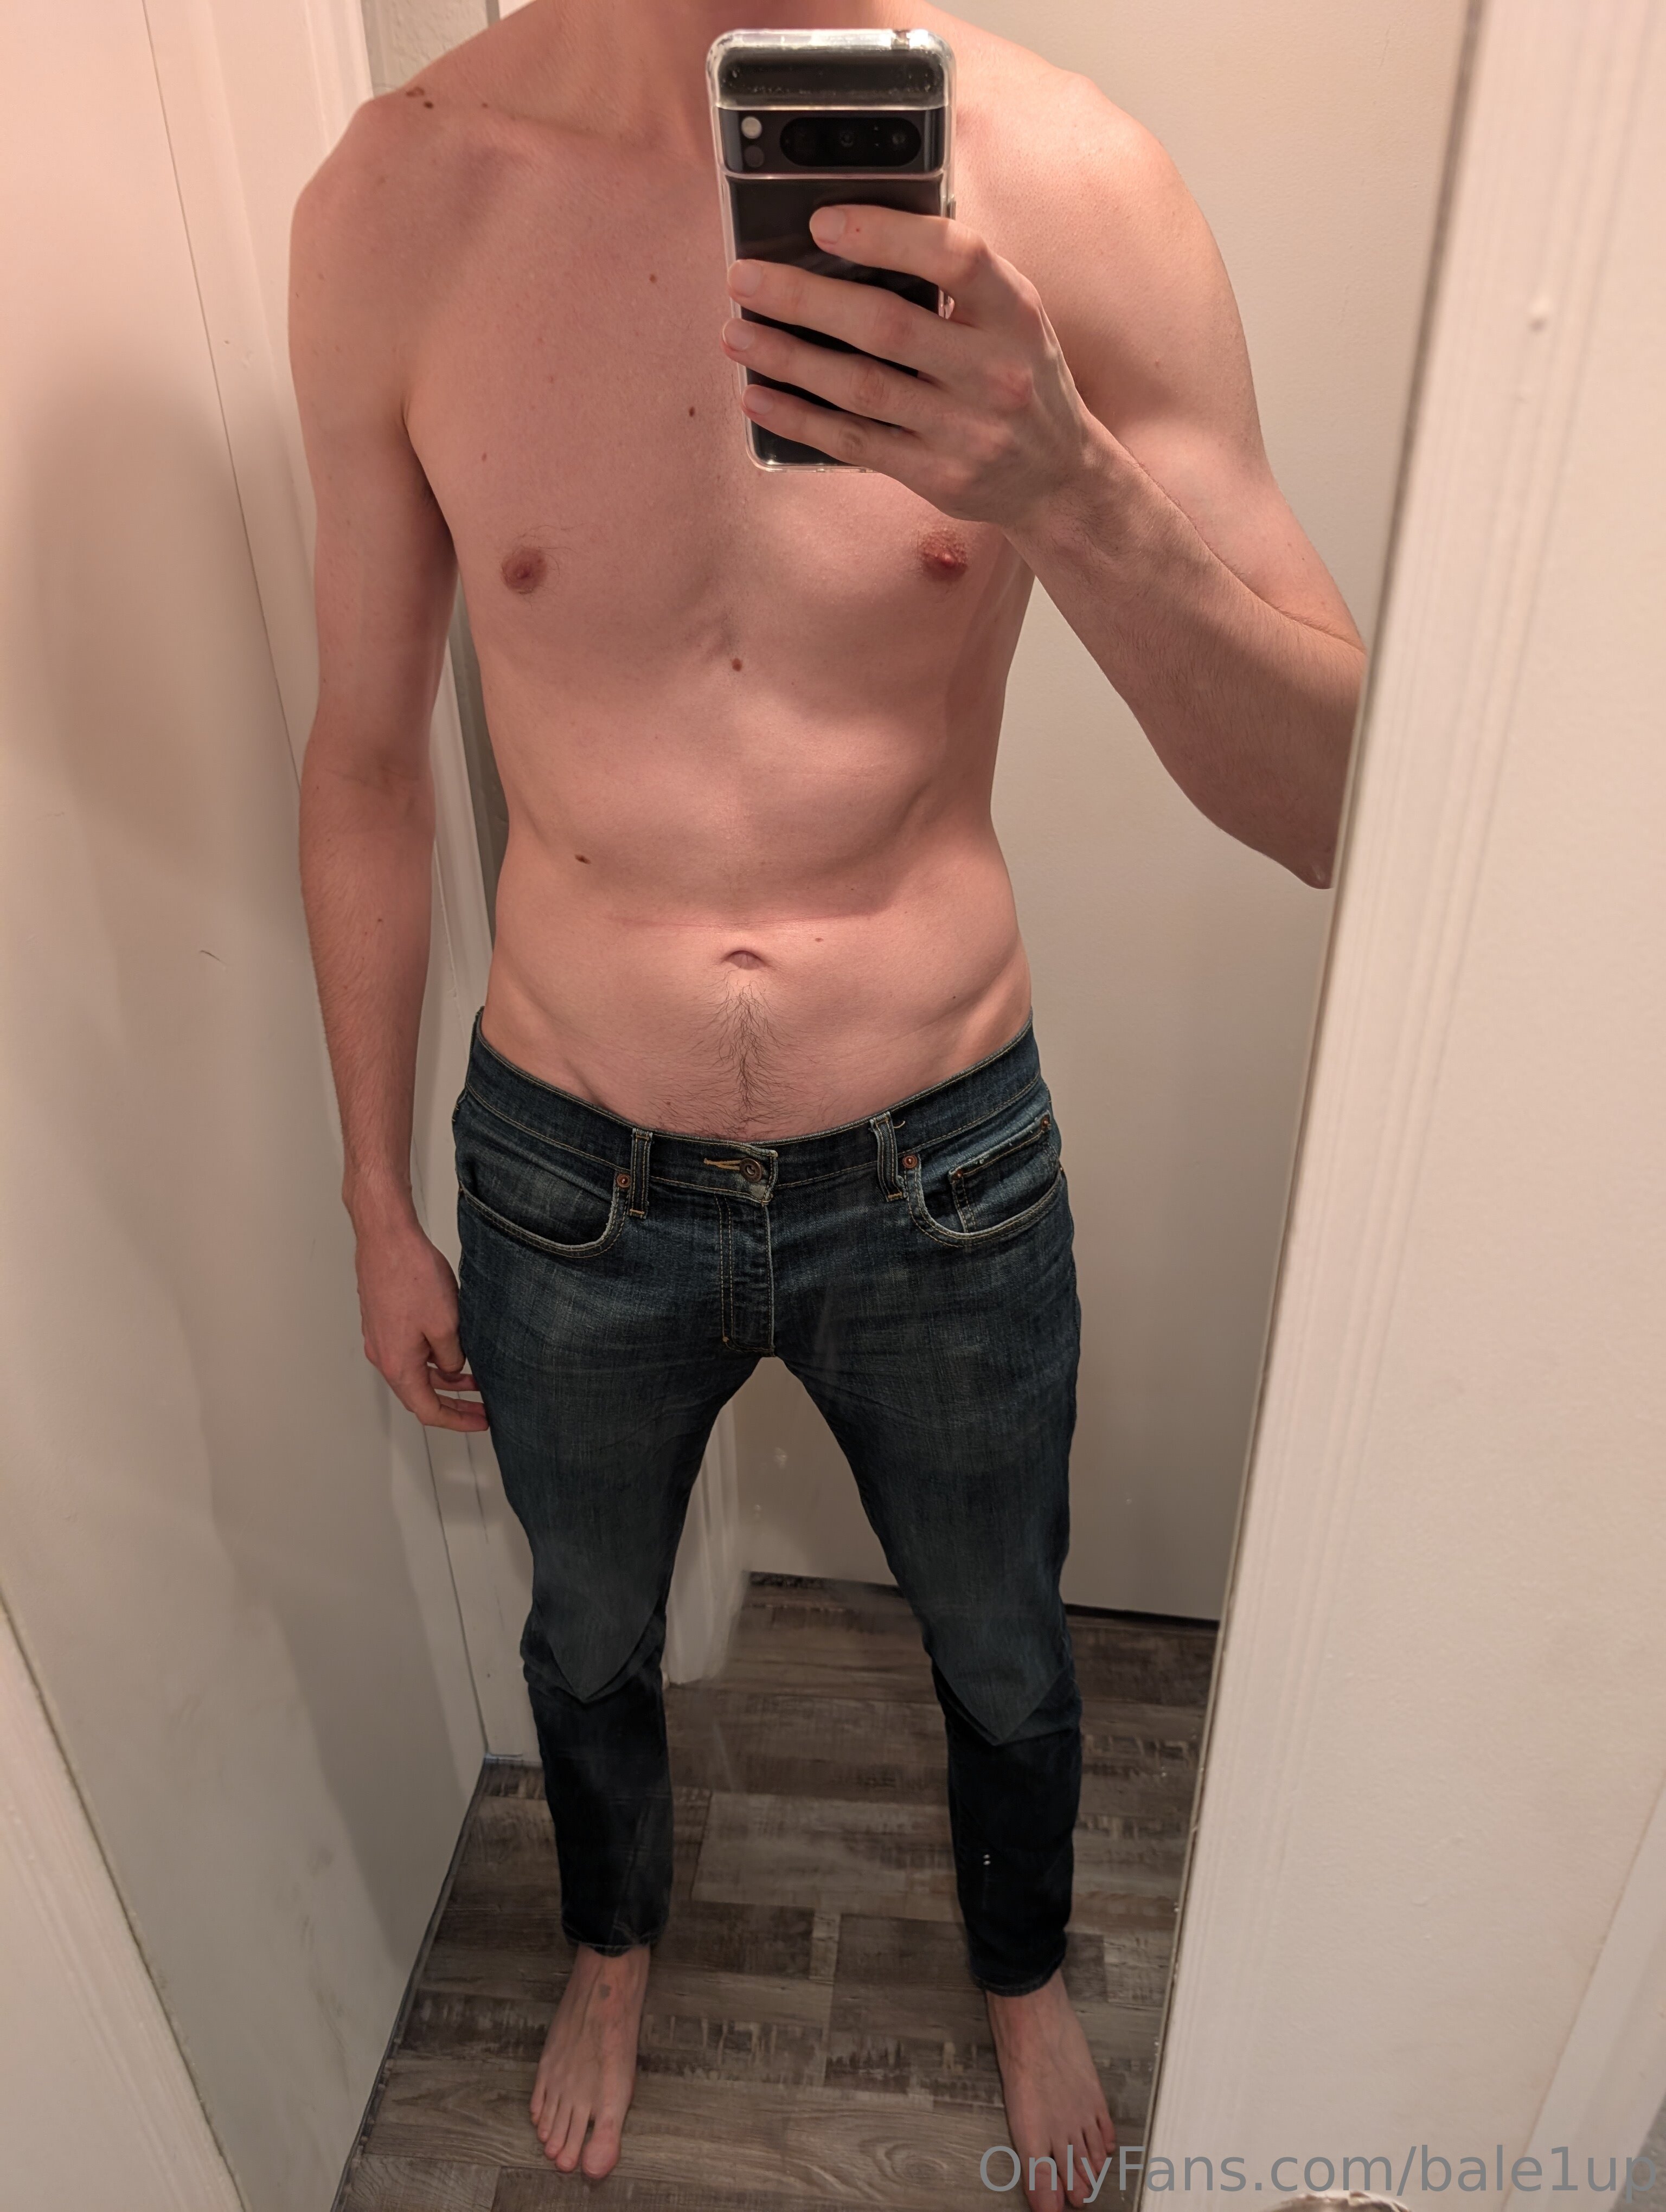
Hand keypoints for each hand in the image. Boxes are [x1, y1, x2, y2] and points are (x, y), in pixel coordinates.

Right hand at [353, 1216, 488, 1432]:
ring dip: (444, 1378)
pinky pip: (409, 1351)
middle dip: (453, 1403)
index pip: (427, 1409)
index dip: (457, 1420)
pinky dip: (433, 1358)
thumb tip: (454, 1370)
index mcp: (397, 1364)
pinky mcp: (383, 1321)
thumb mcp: (447, 1324)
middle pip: (419, 1393)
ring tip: (475, 1379)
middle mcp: (383, 1356)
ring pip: (415, 1371)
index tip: (480, 1422)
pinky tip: (454, 1349)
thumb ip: (453, 1355)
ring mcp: (380, 1338)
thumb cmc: (411, 1275)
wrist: (386, 1238)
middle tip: (482, 1407)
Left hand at [721, 205, 1100, 532]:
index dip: (885, 234)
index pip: (955, 257)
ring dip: (787, 358)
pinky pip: (855, 443)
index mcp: (1017, 313)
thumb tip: (852, 238)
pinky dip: (799, 419)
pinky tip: (758, 397)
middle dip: (803, 298)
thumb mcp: (1011, 318)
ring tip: (736, 333)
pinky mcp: (937, 477)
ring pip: (859, 387)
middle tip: (743, 278)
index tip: (821, 222)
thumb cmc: (1019, 376)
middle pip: (885, 325)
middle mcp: (995, 372)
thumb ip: (954, 280)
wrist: (1060, 478)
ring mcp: (966, 431)